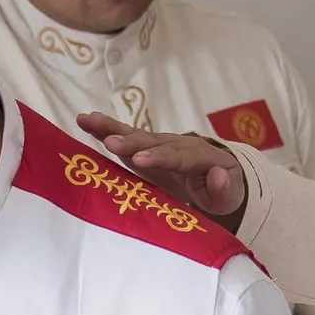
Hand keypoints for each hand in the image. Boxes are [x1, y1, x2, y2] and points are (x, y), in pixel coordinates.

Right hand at [76, 112, 247, 223]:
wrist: (219, 179)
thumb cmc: (223, 191)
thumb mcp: (229, 194)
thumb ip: (223, 187)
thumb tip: (218, 175)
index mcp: (199, 156)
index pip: (177, 157)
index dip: (159, 158)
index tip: (139, 160)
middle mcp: (176, 144)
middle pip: (152, 142)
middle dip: (131, 142)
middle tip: (109, 143)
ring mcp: (159, 144)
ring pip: (135, 135)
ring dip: (111, 128)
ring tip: (87, 120)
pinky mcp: (145, 149)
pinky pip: (125, 138)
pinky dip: (106, 130)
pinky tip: (85, 122)